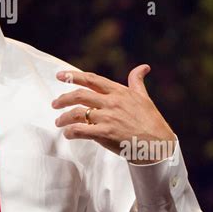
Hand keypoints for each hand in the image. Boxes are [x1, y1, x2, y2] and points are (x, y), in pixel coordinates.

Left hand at [51, 65, 174, 162]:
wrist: (158, 145)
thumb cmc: (151, 121)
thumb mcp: (144, 97)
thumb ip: (137, 81)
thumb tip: (144, 67)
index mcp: (119, 92)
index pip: (92, 79)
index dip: (73, 76)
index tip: (60, 75)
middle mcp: (111, 102)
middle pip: (79, 95)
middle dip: (63, 99)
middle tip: (54, 104)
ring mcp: (108, 118)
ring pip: (77, 113)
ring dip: (64, 118)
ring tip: (58, 122)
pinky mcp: (106, 133)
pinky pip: (81, 130)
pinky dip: (71, 132)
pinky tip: (68, 134)